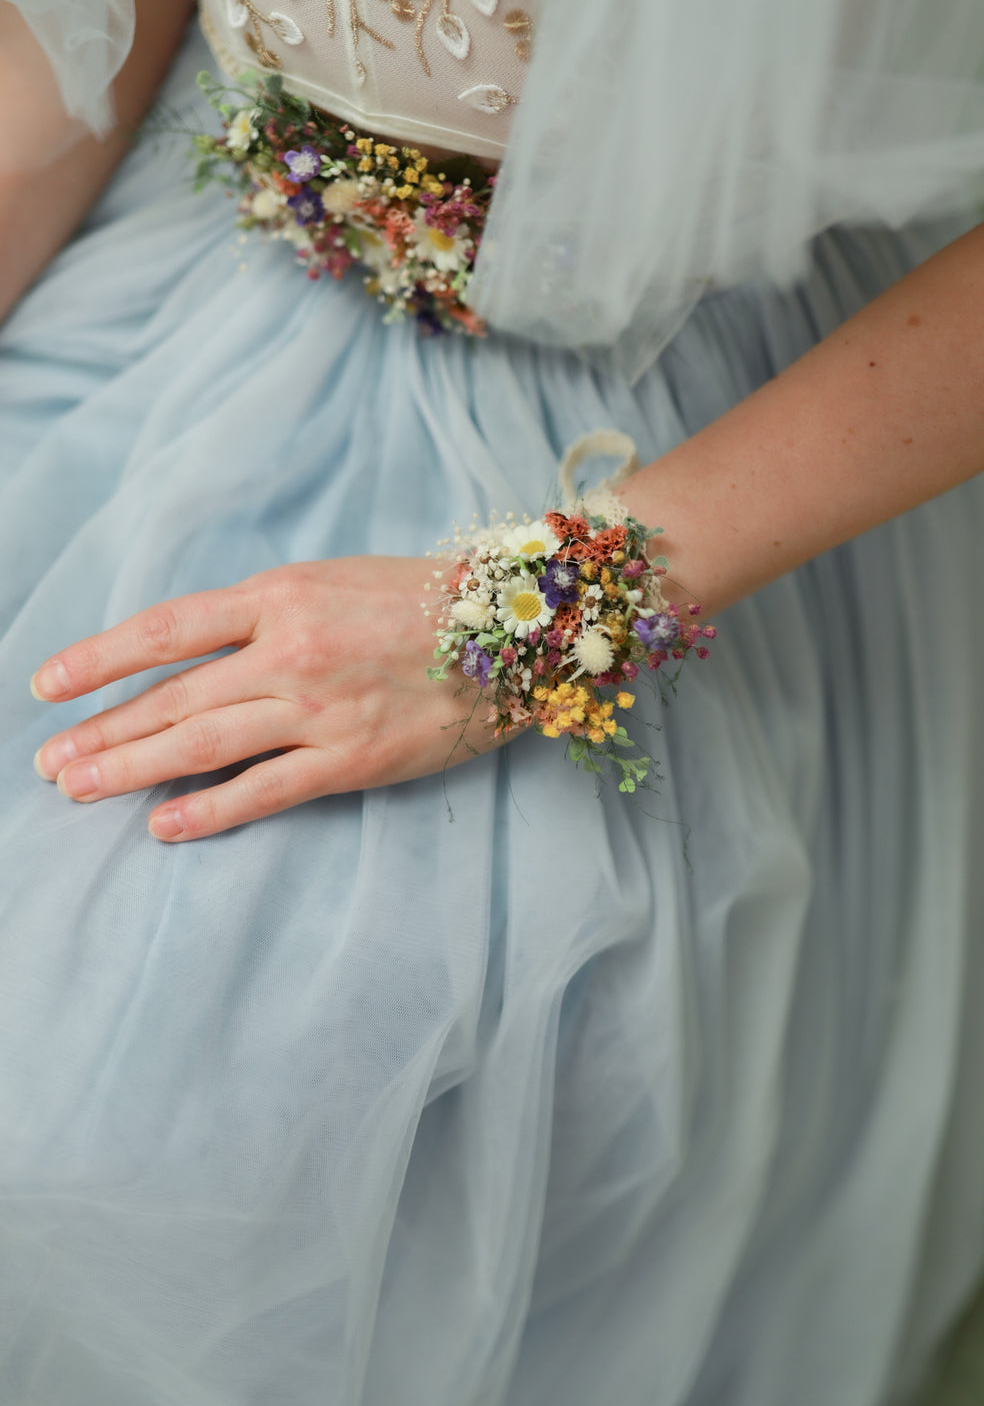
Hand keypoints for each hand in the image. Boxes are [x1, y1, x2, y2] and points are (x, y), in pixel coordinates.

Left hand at [30, 558, 499, 840]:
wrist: (513, 630)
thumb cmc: (417, 600)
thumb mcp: (329, 581)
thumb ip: (261, 615)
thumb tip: (190, 654)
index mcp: (280, 595)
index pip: (167, 629)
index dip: (100, 658)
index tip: (48, 684)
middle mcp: (291, 650)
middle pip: (173, 697)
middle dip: (103, 730)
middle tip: (50, 762)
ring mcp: (320, 707)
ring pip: (204, 743)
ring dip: (132, 769)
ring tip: (79, 788)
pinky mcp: (352, 757)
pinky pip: (266, 788)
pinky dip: (209, 808)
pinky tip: (164, 824)